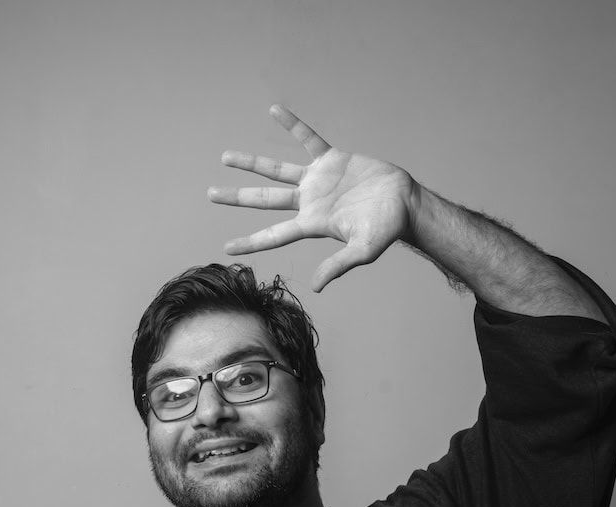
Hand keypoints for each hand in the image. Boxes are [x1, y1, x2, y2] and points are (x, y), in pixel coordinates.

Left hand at [209, 104, 417, 291]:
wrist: (404, 202)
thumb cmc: (386, 229)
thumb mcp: (362, 250)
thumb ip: (338, 265)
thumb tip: (316, 287)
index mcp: (312, 224)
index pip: (274, 235)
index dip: (250, 242)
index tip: (226, 248)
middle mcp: (308, 202)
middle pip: (264, 200)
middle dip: (237, 197)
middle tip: (210, 195)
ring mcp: (317, 180)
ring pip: (276, 170)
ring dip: (251, 163)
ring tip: (225, 158)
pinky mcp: (331, 160)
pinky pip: (307, 139)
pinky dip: (292, 125)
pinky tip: (274, 110)